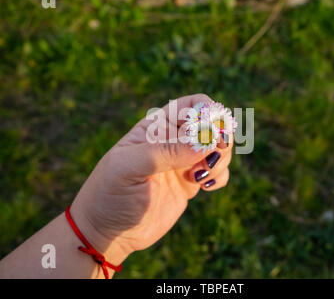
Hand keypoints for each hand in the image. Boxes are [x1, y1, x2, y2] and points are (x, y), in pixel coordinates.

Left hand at [70, 94, 232, 265]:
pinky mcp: (190, 183)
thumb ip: (165, 152)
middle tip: (210, 158)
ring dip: (220, 159)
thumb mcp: (129, 168)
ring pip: (219, 148)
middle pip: (212, 125)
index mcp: (157, 127)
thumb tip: (205, 141)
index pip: (193, 105)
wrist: (108, 232)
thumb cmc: (109, 194)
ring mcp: (183, 162)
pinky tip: (204, 187)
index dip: (209, 113)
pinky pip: (218, 172)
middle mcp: (173, 141)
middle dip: (220, 138)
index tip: (211, 135)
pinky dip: (220, 177)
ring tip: (200, 177)